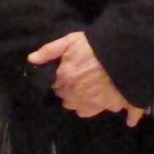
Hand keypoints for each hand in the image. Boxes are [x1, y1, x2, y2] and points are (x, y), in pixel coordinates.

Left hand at [27, 30, 143, 124]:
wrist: (122, 49)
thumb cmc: (93, 44)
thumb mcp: (69, 41)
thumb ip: (49, 51)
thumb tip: (30, 60)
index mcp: (66, 79)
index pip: (56, 88)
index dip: (61, 81)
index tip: (66, 75)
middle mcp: (79, 95)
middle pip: (68, 101)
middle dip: (71, 93)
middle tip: (79, 81)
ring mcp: (97, 102)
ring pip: (83, 109)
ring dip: (85, 102)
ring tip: (92, 91)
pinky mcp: (115, 104)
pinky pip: (111, 112)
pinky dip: (111, 110)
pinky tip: (117, 110)